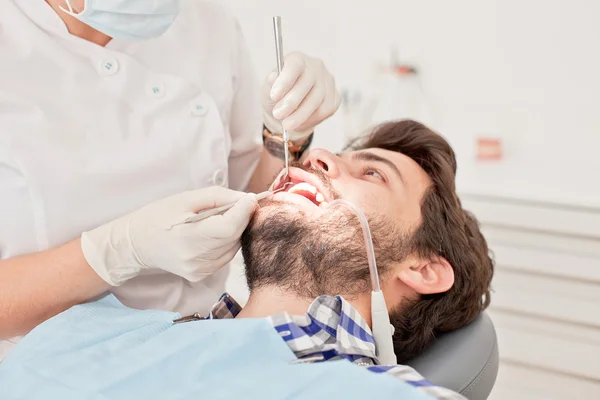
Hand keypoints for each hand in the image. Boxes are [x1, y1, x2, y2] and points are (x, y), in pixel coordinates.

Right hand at [81, 187, 256, 285]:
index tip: (251, 198)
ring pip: (234, 247)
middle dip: (242, 218)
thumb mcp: (186, 198)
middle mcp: (196, 259)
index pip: (228, 228)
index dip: (244, 212)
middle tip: (240, 203)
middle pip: (234, 237)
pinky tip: (214, 233)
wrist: (137, 244)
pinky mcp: (201, 276)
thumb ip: (219, 197)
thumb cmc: (159, 215)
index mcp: (188, 238)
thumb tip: (248, 199)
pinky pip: (226, 256)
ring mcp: (199, 271)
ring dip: (235, 230)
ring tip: (222, 217)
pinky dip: (227, 242)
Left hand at [261, 52, 340, 139]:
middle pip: (306, 83)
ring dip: (300, 115)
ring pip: (316, 100)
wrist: (287, 111)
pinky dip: (310, 119)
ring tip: (286, 124)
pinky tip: (299, 122)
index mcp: (297, 59)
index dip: (285, 80)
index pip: (295, 65)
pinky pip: (324, 110)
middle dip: (291, 102)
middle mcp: (315, 67)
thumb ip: (270, 84)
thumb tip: (273, 78)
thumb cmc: (278, 96)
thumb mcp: (268, 90)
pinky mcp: (335, 98)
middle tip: (278, 114)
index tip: (274, 96)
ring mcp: (328, 82)